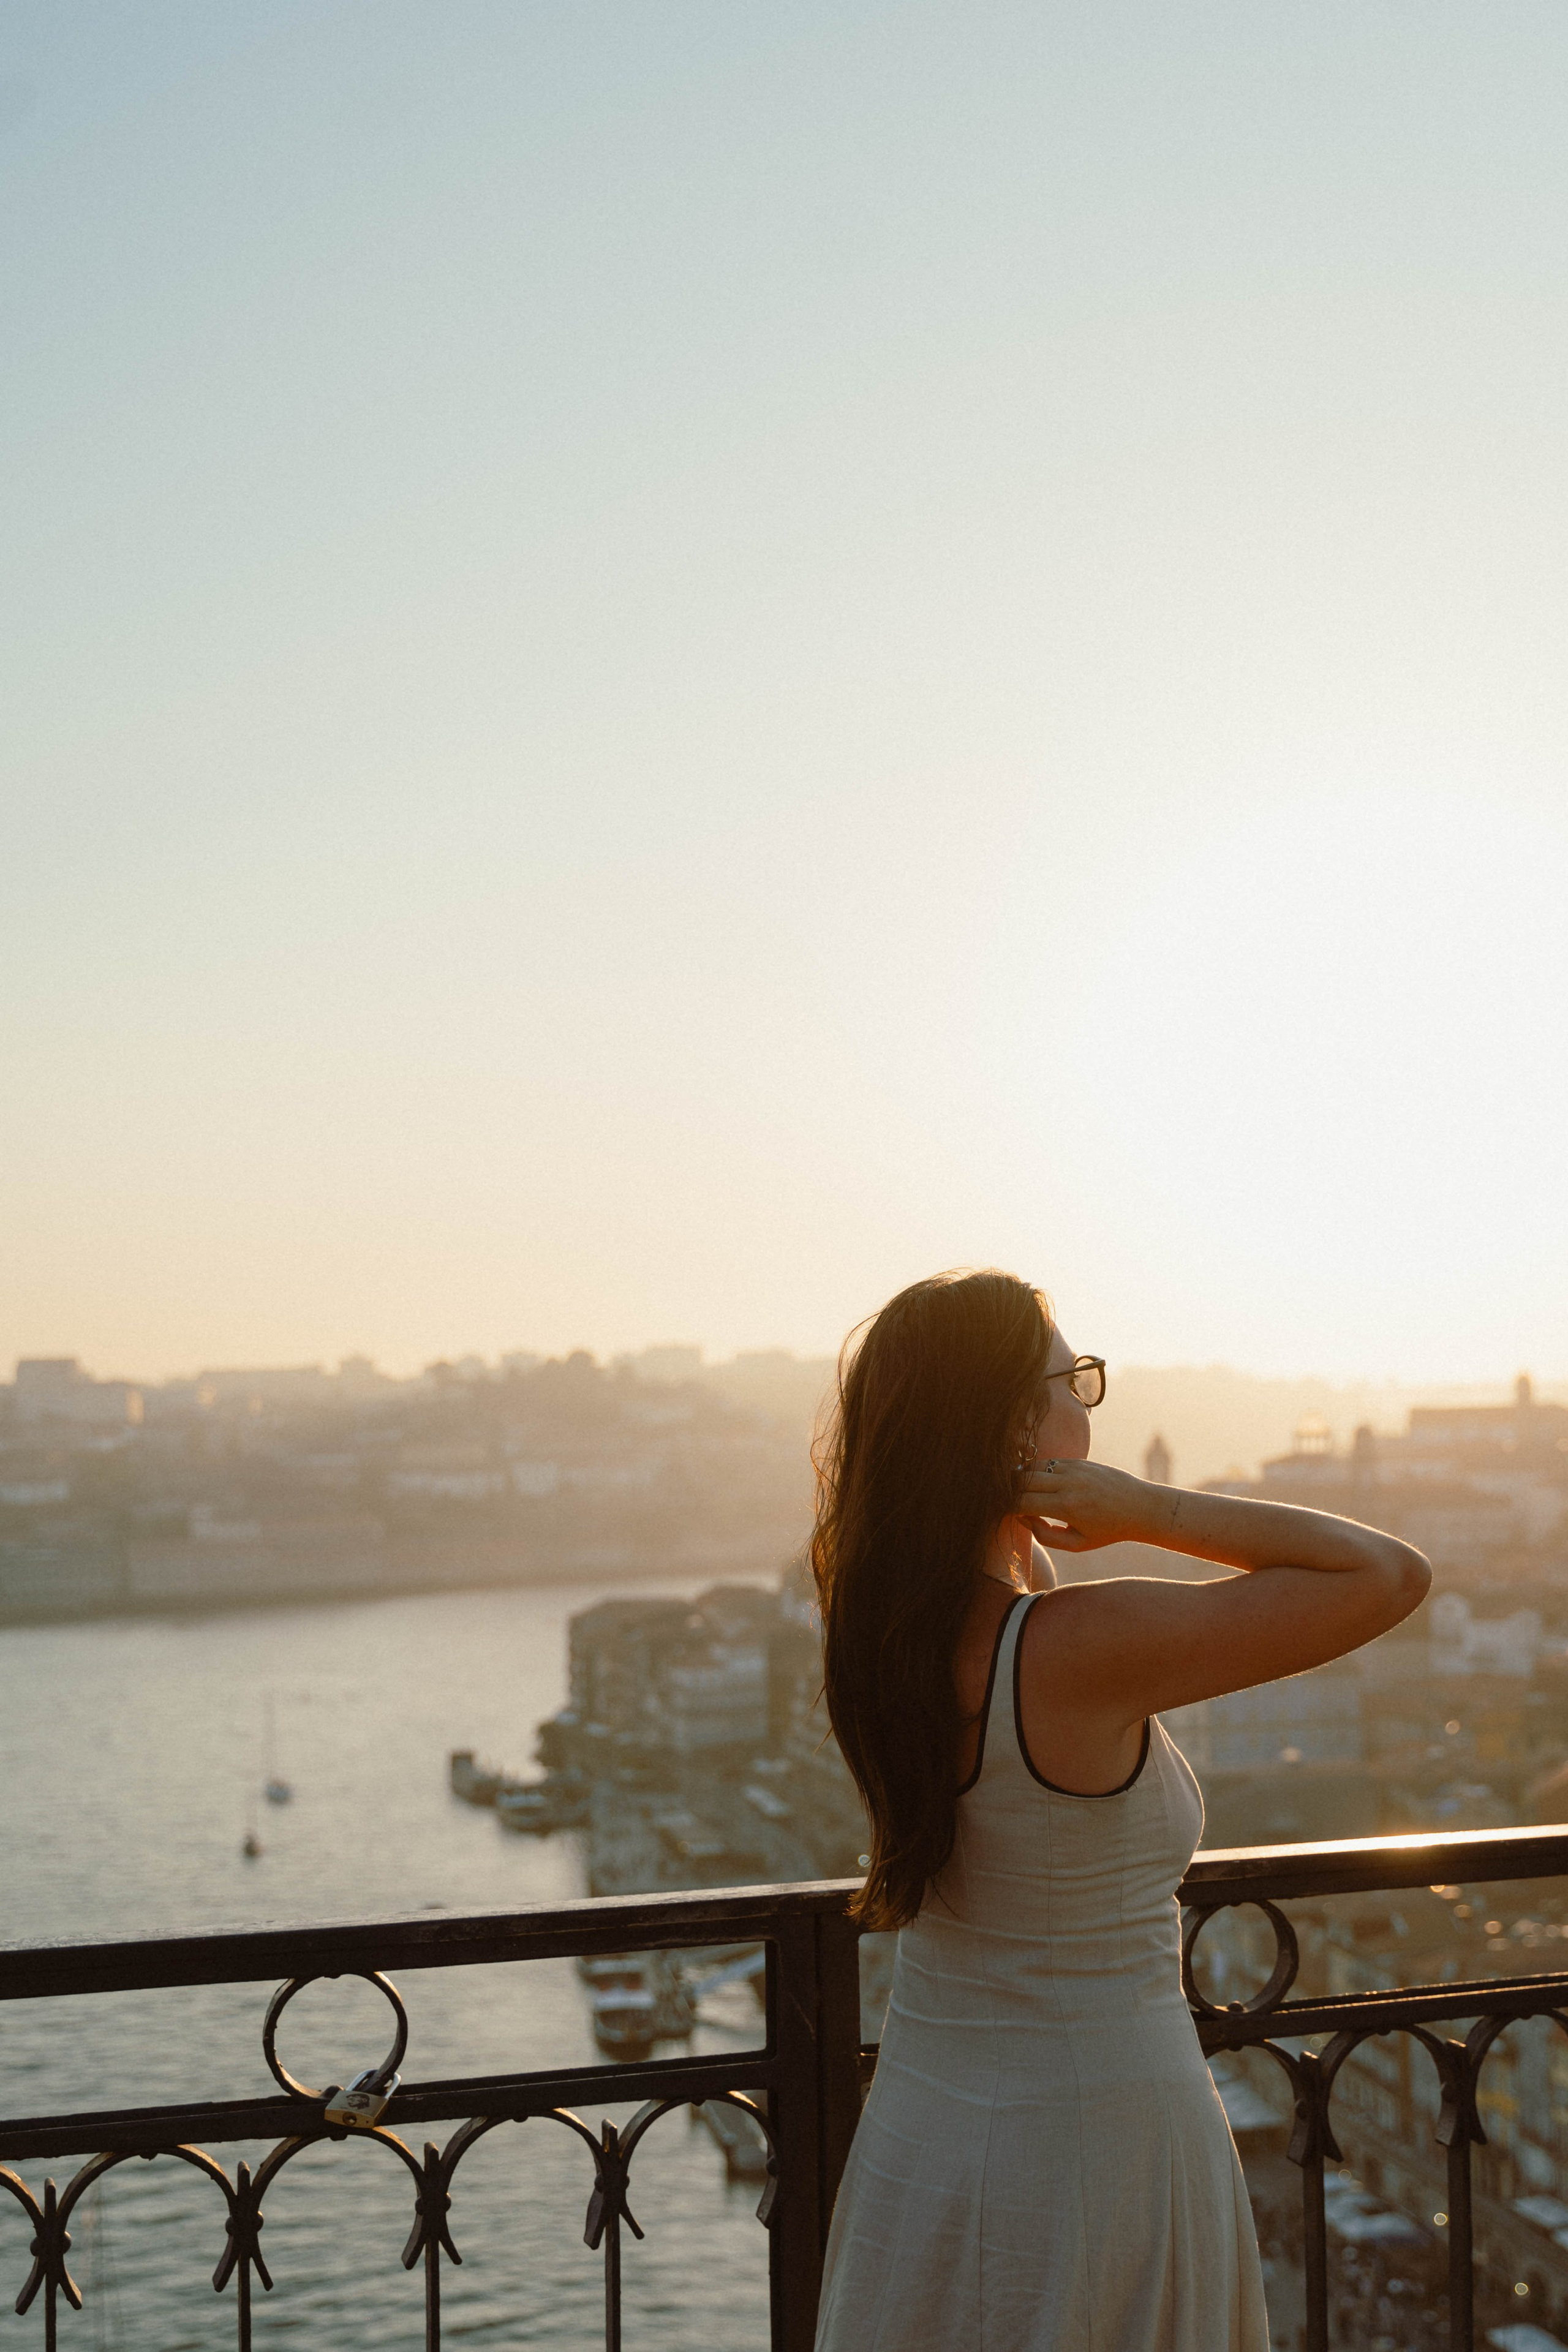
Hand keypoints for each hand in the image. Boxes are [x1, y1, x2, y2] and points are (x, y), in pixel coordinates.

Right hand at [1013, 1459, 1169, 1552]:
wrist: (1140, 1507)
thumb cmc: (1108, 1530)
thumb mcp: (1077, 1544)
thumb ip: (1046, 1536)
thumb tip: (1023, 1519)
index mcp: (1067, 1507)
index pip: (1022, 1503)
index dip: (1009, 1508)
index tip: (1008, 1514)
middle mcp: (1068, 1483)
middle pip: (1022, 1481)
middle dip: (1011, 1492)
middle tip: (1009, 1501)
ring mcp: (1074, 1469)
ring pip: (1033, 1467)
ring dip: (1022, 1478)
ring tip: (1020, 1490)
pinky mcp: (1079, 1461)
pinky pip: (1049, 1461)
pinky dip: (1037, 1470)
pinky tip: (1037, 1481)